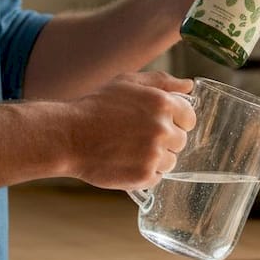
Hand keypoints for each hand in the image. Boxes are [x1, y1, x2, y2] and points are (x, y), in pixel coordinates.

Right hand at [60, 72, 195, 190]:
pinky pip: (157, 177)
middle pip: (181, 141)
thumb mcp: (128, 82)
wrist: (69, 136)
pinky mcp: (144, 175)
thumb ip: (161, 81)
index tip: (158, 124)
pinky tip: (125, 162)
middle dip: (164, 140)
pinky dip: (144, 173)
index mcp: (163, 103)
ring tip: (129, 150)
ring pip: (170, 161)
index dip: (175, 122)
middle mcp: (162, 128)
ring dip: (155, 158)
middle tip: (137, 137)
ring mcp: (154, 154)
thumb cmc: (97, 107)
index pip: (189, 119)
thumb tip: (188, 86)